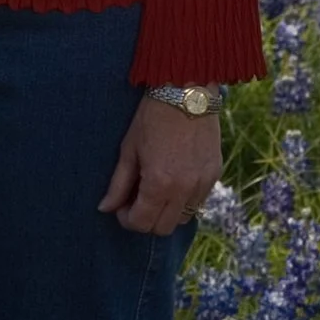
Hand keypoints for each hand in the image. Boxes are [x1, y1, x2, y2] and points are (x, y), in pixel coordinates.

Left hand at [99, 94, 222, 234]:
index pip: (142, 223)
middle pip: (163, 228)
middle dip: (146, 220)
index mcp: (159, 183)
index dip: (127, 219)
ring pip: (183, 218)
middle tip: (136, 200)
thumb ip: (118, 184)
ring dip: (166, 212)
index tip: (121, 206)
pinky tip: (173, 180)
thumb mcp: (129, 148)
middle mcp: (184, 189)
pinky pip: (198, 202)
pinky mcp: (215, 174)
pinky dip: (184, 200)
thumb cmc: (152, 116)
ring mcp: (203, 183)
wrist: (187, 90)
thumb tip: (105, 208)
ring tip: (155, 190)